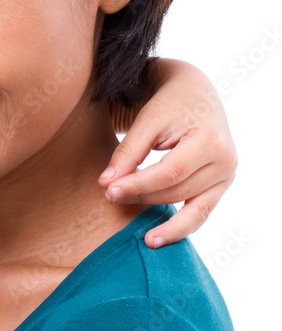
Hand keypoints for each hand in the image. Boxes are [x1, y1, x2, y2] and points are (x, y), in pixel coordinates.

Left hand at [100, 58, 236, 247]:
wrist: (194, 93)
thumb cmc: (168, 102)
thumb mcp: (148, 120)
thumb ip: (128, 151)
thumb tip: (105, 183)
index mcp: (210, 141)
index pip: (169, 173)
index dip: (138, 185)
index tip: (107, 190)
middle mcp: (225, 162)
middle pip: (178, 191)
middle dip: (143, 198)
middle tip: (109, 199)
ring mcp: (226, 176)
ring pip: (192, 209)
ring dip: (163, 222)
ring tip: (139, 237)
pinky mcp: (219, 185)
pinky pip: (201, 212)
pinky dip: (181, 226)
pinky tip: (157, 237)